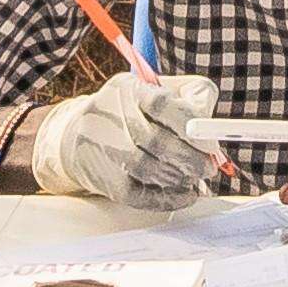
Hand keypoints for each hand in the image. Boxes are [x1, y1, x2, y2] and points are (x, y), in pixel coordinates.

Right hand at [30, 73, 225, 206]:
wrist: (75, 135)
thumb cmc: (131, 111)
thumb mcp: (160, 89)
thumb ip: (193, 97)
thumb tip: (211, 128)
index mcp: (128, 88)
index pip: (162, 104)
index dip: (191, 126)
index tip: (211, 144)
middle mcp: (110, 115)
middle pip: (156, 141)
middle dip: (191, 158)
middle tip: (209, 167)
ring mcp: (103, 148)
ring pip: (147, 169)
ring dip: (180, 177)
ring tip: (195, 178)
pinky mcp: (103, 178)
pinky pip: (138, 195)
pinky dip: (168, 198)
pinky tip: (185, 195)